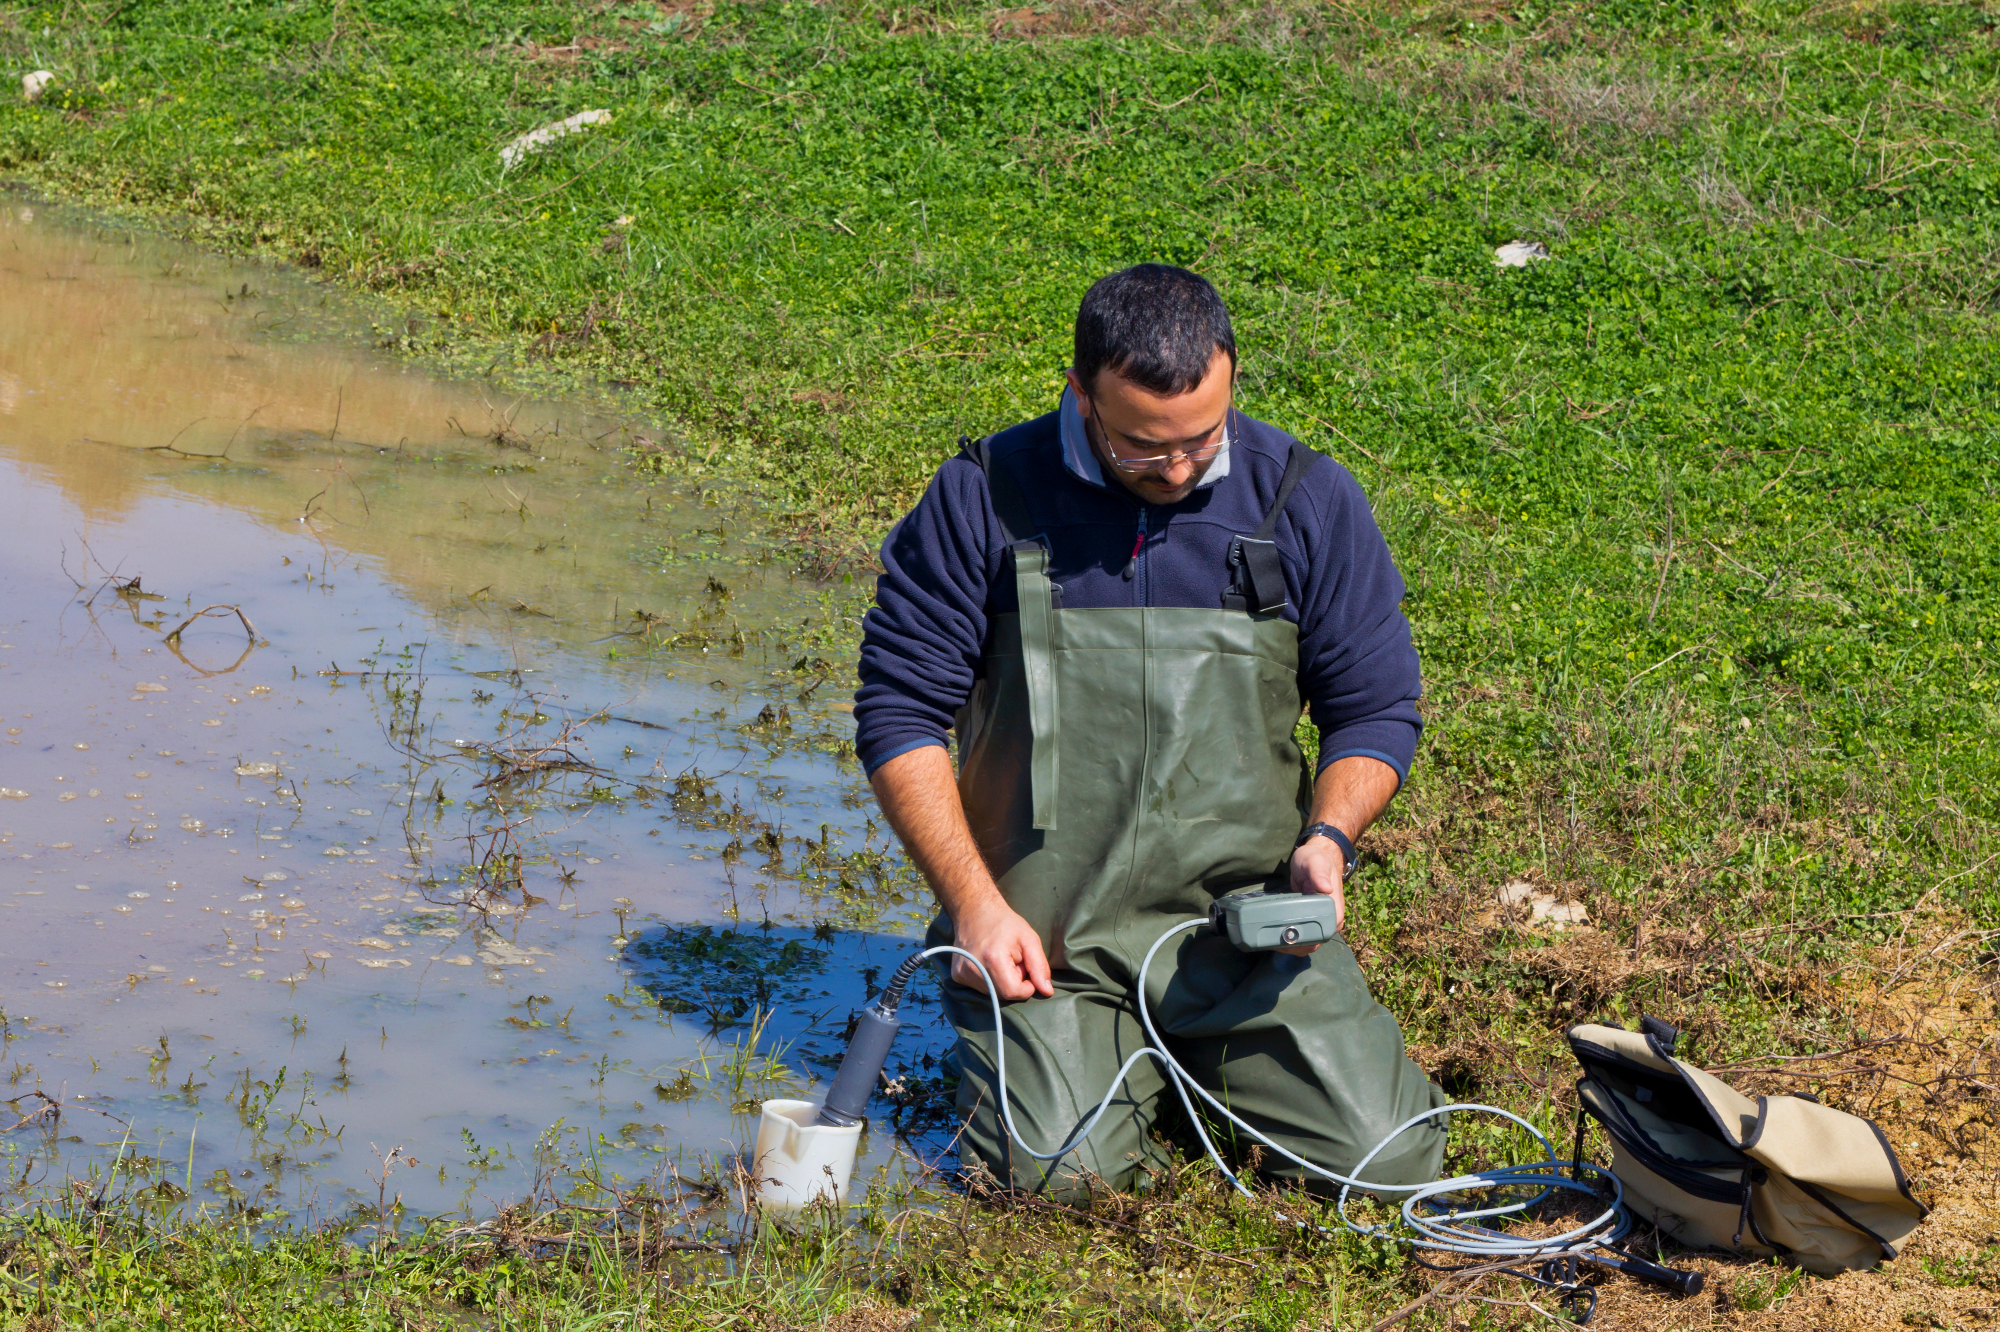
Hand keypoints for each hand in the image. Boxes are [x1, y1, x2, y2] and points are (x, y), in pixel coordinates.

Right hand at [948, 895, 1053, 999]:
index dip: (1026, 986)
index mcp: (993, 959)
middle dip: (1014, 983)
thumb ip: (1039, 966)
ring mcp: (962, 973)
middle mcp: (973, 969)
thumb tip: (1047, 992)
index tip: (1027, 970)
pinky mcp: (957, 976)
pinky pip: (981, 989)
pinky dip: (989, 981)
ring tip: (1000, 961)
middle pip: (1002, 995)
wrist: (974, 910)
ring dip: (1001, 982)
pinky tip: (988, 963)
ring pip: (992, 993)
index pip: (1013, 992)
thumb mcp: (1029, 939)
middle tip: (1013, 962)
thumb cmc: (1005, 924)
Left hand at [1282, 834, 1348, 954]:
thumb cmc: (1315, 858)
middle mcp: (1331, 919)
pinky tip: (1275, 939)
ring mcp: (1320, 921)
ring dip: (1292, 946)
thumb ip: (1318, 872)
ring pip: (1309, 943)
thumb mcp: (1315, 861)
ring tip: (1271, 943)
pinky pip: (1303, 935)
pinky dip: (1291, 940)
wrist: (1313, 858)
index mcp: (1334, 908)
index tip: (1288, 938)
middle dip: (1296, 946)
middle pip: (1316, 942)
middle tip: (1273, 942)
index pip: (1325, 933)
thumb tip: (1326, 888)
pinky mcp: (1310, 920)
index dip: (1307, 940)